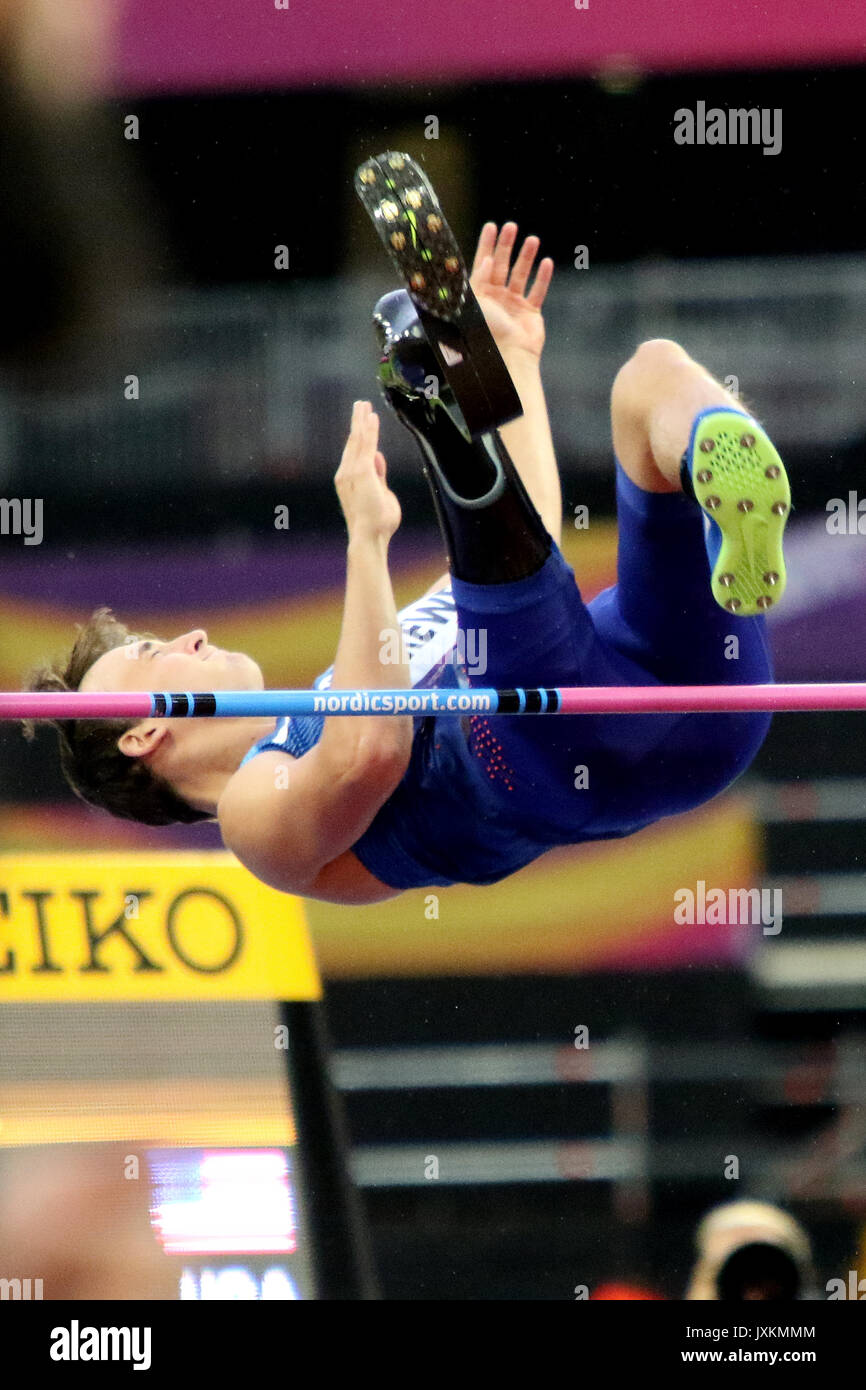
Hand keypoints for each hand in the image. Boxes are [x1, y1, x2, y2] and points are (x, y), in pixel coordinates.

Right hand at [335, 401, 401, 542]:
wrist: (369, 536)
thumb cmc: (377, 522)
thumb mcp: (380, 493)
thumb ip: (378, 475)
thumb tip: (377, 456)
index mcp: (350, 480)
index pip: (356, 453)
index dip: (360, 435)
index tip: (365, 421)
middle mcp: (346, 473)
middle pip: (353, 442)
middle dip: (357, 422)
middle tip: (360, 404)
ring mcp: (352, 472)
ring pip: (358, 440)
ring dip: (361, 421)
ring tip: (363, 404)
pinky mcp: (362, 471)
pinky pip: (366, 445)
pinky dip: (369, 430)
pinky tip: (371, 418)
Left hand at [470, 222, 553, 361]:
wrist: (508, 357)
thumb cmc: (486, 333)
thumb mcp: (474, 303)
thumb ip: (478, 279)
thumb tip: (486, 259)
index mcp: (479, 296)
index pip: (482, 265)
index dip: (486, 245)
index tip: (491, 227)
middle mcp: (495, 299)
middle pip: (501, 266)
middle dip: (506, 246)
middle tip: (511, 227)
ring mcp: (513, 306)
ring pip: (520, 275)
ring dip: (526, 257)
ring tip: (532, 239)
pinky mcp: (530, 314)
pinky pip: (537, 292)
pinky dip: (542, 278)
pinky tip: (546, 262)